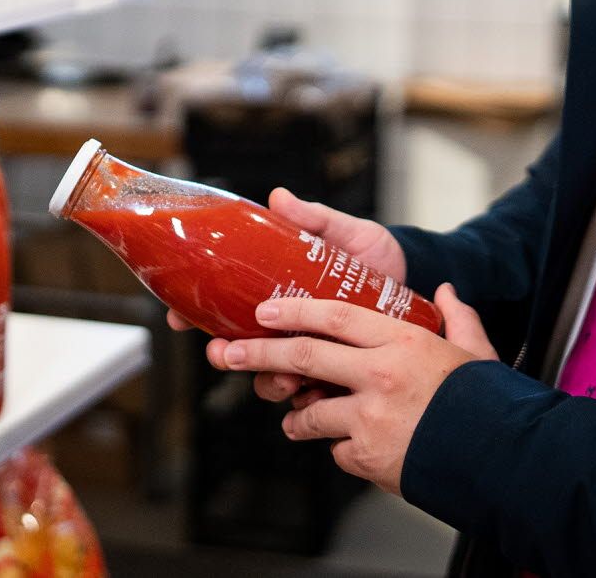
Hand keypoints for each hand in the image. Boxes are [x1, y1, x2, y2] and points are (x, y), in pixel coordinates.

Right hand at [165, 186, 405, 402]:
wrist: (417, 279)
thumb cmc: (375, 253)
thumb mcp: (344, 232)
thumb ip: (313, 218)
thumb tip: (277, 197)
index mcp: (279, 292)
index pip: (224, 304)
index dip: (195, 312)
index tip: (178, 317)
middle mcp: (288, 325)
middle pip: (240, 347)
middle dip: (225, 355)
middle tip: (222, 354)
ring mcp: (310, 352)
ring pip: (271, 376)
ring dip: (268, 380)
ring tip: (284, 375)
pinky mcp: (335, 374)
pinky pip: (310, 396)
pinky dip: (306, 398)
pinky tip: (313, 392)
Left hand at [205, 285, 496, 493]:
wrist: (503, 458)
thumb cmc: (488, 402)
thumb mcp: (474, 350)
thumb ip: (457, 317)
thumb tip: (448, 291)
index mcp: (401, 341)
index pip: (333, 316)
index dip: (293, 311)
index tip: (263, 312)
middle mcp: (379, 375)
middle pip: (303, 358)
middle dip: (258, 355)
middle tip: (227, 354)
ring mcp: (370, 418)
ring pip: (309, 413)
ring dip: (295, 416)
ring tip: (293, 418)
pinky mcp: (368, 456)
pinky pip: (337, 451)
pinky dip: (340, 449)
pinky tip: (358, 447)